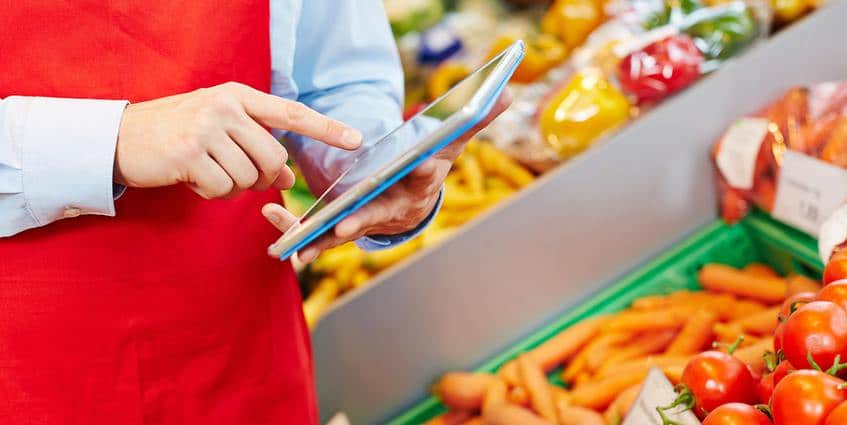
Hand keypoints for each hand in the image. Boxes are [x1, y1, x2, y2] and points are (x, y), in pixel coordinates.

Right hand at [115, 82, 361, 198]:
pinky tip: (196, 181)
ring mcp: (206, 130)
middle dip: (265, 178)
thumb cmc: (178, 133)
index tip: (356, 140)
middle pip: (274, 159)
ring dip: (235, 188)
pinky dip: (214, 194)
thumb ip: (256, 146)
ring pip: (250, 178)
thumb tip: (290, 178)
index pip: (291, 113)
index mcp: (237, 96)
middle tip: (241, 176)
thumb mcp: (220, 130)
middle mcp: (225, 108)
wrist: (121, 137)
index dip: (326, 128)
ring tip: (211, 173)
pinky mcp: (189, 155)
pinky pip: (223, 190)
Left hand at [263, 90, 511, 261]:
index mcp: (417, 185)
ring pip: (341, 233)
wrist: (409, 205)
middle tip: (347, 222)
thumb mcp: (450, 143)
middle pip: (378, 214)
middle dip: (363, 219)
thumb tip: (509, 91)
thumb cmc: (428, 167)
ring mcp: (365, 221)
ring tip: (297, 245)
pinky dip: (297, 234)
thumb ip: (475, 119)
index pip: (423, 178)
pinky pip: (318, 234)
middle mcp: (392, 208)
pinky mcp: (342, 228)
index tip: (419, 166)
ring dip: (320, 238)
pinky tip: (275, 228)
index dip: (422, 174)